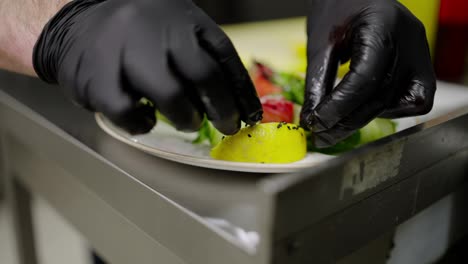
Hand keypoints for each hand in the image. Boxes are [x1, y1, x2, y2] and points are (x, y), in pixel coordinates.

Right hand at [33, 0, 261, 134]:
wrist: (78, 18)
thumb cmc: (137, 31)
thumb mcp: (175, 27)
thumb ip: (201, 54)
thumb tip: (234, 100)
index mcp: (180, 17)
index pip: (223, 54)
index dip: (241, 90)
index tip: (250, 116)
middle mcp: (155, 29)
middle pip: (202, 74)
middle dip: (221, 108)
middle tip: (227, 125)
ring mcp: (126, 51)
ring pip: (169, 94)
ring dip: (186, 117)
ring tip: (187, 121)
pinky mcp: (96, 76)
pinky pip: (128, 111)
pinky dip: (143, 123)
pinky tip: (146, 119)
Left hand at [301, 0, 435, 146]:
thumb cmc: (339, 7)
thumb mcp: (321, 40)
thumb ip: (318, 81)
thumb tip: (313, 119)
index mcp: (384, 25)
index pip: (364, 78)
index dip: (339, 106)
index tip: (316, 123)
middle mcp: (410, 41)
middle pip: (379, 96)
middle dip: (346, 122)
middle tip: (320, 135)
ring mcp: (421, 55)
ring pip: (396, 103)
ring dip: (363, 119)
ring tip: (335, 126)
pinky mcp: (422, 67)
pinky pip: (415, 101)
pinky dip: (389, 110)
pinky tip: (366, 108)